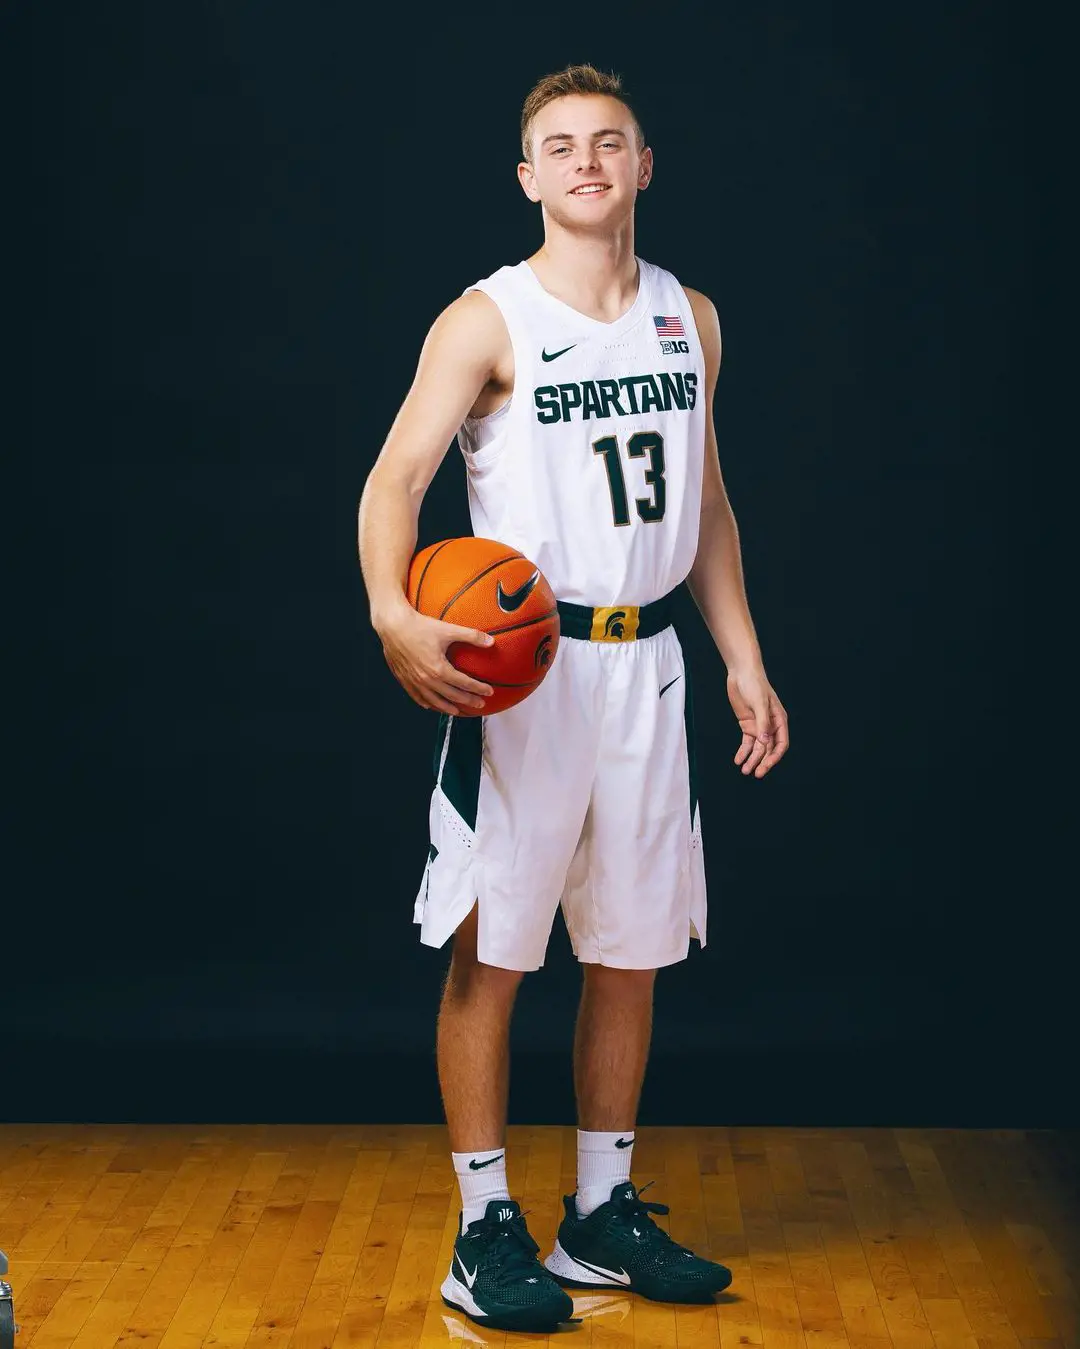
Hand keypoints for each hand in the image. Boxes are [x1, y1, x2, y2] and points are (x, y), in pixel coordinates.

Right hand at [376, 605, 494, 714]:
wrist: (393, 626)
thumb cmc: (419, 627)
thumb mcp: (448, 630)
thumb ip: (472, 636)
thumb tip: (491, 641)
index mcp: (439, 669)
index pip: (464, 683)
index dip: (478, 688)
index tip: (489, 691)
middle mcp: (427, 679)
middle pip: (452, 695)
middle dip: (468, 701)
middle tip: (480, 704)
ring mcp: (415, 682)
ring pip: (434, 701)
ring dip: (448, 708)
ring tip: (458, 711)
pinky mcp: (404, 680)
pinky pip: (417, 697)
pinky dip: (427, 703)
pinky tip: (431, 706)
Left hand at [726, 668, 788, 777]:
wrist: (741, 673)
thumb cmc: (755, 684)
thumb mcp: (759, 703)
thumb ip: (762, 723)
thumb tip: (765, 742)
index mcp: (779, 720)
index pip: (781, 744)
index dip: (775, 756)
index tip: (766, 766)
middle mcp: (770, 726)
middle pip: (768, 749)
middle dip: (763, 762)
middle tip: (756, 774)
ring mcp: (758, 726)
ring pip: (757, 748)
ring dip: (752, 759)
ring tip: (745, 770)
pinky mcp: (747, 724)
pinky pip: (746, 742)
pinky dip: (743, 752)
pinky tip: (738, 760)